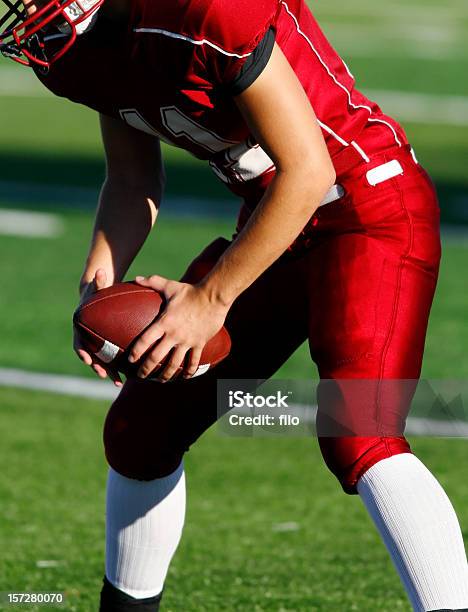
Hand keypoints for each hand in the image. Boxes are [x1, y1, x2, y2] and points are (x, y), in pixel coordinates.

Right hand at [74, 269, 122, 386]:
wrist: (98, 296)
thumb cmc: (98, 291)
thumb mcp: (98, 286)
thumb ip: (100, 281)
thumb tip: (101, 271)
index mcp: (82, 327)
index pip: (79, 342)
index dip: (83, 352)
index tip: (88, 360)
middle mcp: (87, 337)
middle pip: (91, 356)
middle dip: (97, 367)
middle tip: (105, 376)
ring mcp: (96, 342)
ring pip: (101, 361)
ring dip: (109, 372)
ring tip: (119, 381)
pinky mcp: (105, 344)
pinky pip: (111, 358)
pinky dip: (118, 366)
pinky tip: (129, 375)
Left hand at [129, 275, 228, 381]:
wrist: (214, 297)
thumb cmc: (191, 291)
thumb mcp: (170, 286)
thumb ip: (152, 282)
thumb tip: (137, 278)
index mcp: (164, 322)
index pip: (145, 341)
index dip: (136, 352)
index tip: (130, 360)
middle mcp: (174, 335)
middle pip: (156, 357)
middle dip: (146, 369)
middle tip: (140, 375)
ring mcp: (187, 341)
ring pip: (174, 364)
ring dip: (165, 375)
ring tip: (160, 380)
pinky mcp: (199, 343)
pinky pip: (193, 361)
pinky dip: (188, 371)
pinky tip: (184, 377)